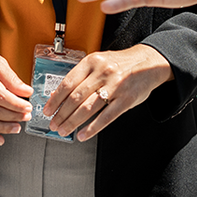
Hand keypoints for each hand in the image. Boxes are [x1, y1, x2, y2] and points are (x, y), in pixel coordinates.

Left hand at [42, 45, 171, 140]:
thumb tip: (60, 94)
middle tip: (53, 124)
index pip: (68, 83)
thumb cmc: (120, 63)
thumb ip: (82, 76)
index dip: (55, 99)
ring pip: (88, 108)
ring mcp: (115, 86)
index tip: (47, 110)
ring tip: (63, 130)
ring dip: (72, 122)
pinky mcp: (126, 100)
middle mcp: (102, 73)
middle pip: (75, 98)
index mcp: (92, 62)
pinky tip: (82, 134)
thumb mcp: (99, 62)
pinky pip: (106, 117)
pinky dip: (92, 128)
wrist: (149, 62)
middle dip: (61, 114)